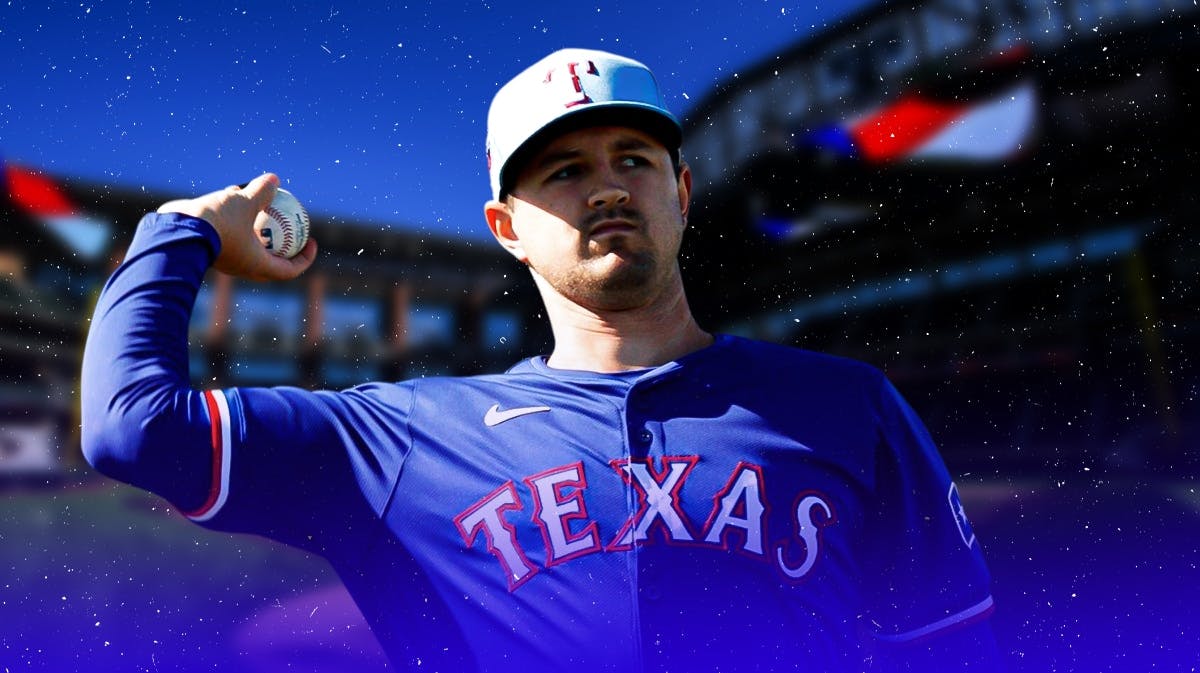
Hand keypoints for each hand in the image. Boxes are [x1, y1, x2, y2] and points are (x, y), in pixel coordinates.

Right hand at [157, 173, 316, 280]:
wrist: (173, 229)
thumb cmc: (215, 222)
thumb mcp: (244, 202)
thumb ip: (261, 192)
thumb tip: (275, 179)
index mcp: (256, 265)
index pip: (288, 270)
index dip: (304, 259)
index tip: (311, 242)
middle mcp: (241, 266)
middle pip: (270, 262)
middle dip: (283, 248)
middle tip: (292, 229)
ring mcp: (224, 257)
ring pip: (247, 242)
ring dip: (256, 225)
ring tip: (260, 201)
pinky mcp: (210, 244)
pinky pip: (229, 231)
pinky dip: (235, 216)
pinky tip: (233, 193)